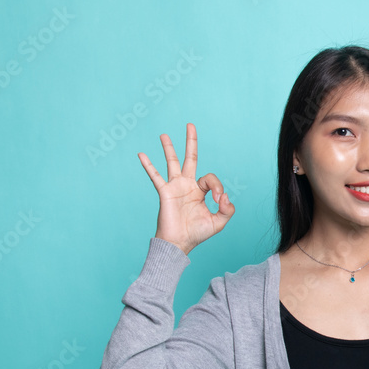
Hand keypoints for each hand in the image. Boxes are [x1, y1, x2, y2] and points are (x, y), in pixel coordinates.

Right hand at [138, 123, 234, 255]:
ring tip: (164, 134)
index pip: (210, 178)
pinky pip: (155, 176)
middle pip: (190, 158)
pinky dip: (148, 166)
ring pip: (172, 162)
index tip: (218, 200)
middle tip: (190, 125)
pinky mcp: (165, 192)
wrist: (180, 243)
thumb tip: (224, 195)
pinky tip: (141, 154)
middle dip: (191, 142)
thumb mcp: (219, 222)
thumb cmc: (197, 233)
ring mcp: (175, 187)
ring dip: (168, 148)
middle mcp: (187, 185)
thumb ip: (227, 209)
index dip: (217, 186)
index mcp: (200, 191)